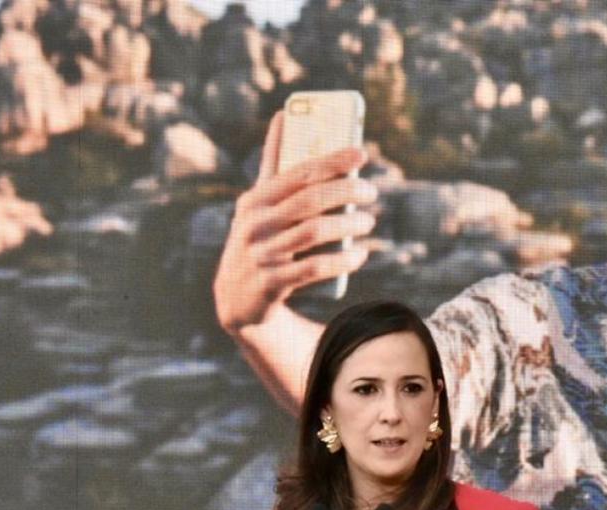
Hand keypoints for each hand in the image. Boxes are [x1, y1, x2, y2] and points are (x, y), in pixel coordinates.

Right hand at [213, 111, 378, 335]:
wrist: (236, 297)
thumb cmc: (258, 237)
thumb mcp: (260, 202)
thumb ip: (273, 163)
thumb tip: (284, 115)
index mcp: (256, 199)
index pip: (299, 172)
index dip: (332, 160)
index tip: (361, 153)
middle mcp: (255, 223)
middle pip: (310, 200)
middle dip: (347, 192)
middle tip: (371, 192)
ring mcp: (262, 254)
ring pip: (314, 232)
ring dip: (349, 226)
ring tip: (368, 221)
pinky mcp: (272, 283)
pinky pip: (313, 268)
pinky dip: (342, 261)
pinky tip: (360, 254)